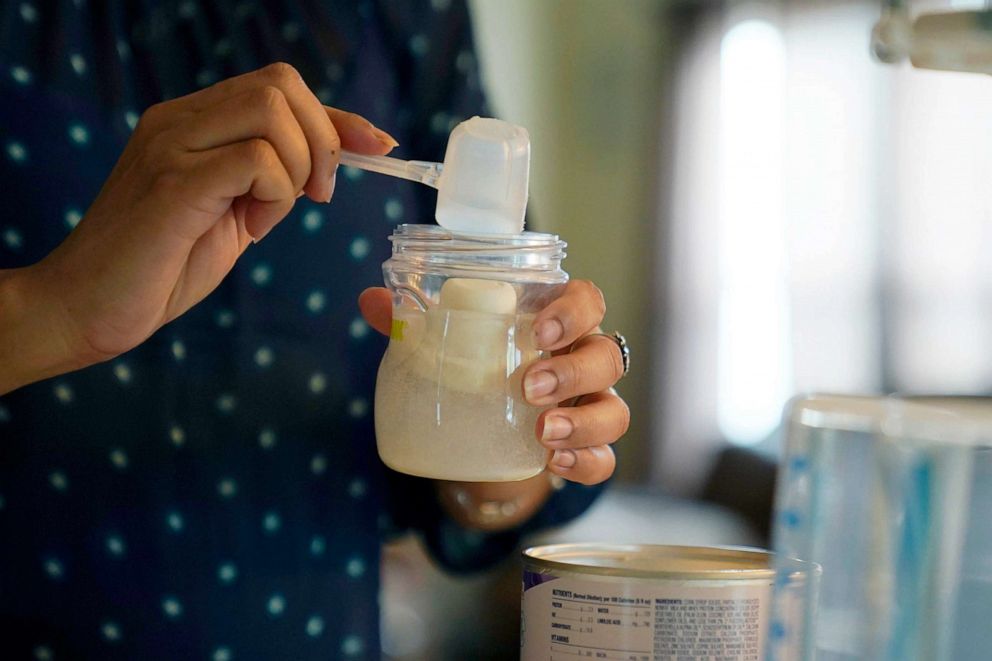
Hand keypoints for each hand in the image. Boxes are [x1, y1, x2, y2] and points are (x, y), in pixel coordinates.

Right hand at [7, 63, 396, 386]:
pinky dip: (275, 195)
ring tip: (267, 217)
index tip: (378, 147)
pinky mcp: (172, 183)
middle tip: (316, 197)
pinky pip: (255, 160)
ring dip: (297, 170)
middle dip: (323, 142)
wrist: (86, 308)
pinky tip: (252, 228)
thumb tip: (332, 160)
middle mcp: (178, 121)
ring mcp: (171, 146)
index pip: (278, 88)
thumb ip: (271, 181)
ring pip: (271, 112)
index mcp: (192, 123)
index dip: (337, 116)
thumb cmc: (161, 267)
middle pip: (281, 85)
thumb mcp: (233, 215)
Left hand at [359, 279, 629, 485]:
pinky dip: (586, 462)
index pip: (588, 301)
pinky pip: (604, 461)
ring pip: (614, 412)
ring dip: (584, 422)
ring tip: (543, 432)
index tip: (540, 328)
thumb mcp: (449, 342)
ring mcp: (590, 407)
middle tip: (529, 387)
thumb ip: (415, 321)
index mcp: (559, 323)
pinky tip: (556, 463)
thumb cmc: (478, 367)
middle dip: (574, 372)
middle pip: (608, 357)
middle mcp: (585, 361)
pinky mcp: (585, 450)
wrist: (485, 425)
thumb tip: (370, 301)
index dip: (575, 311)